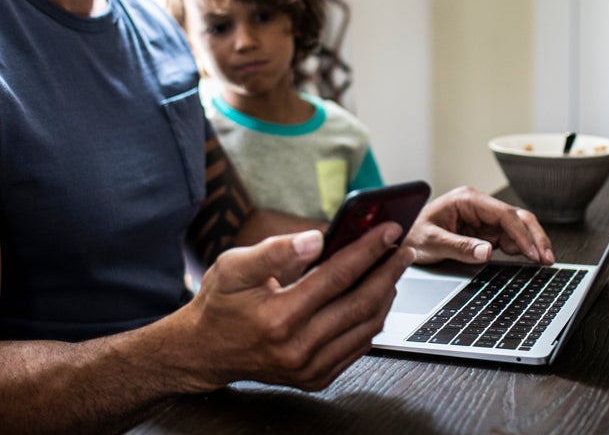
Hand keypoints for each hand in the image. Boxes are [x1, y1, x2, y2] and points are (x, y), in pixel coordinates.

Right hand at [173, 222, 413, 391]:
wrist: (205, 351)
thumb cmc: (220, 304)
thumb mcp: (233, 267)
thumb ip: (275, 250)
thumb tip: (316, 237)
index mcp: (278, 318)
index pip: (336, 277)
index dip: (367, 250)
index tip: (388, 231)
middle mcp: (297, 348)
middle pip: (360, 304)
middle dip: (388, 271)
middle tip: (403, 249)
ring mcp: (309, 368)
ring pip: (366, 328)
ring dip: (385, 295)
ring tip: (392, 269)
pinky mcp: (316, 378)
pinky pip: (358, 347)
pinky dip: (372, 319)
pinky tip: (376, 297)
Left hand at [405, 186, 554, 265]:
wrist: (399, 240)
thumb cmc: (411, 234)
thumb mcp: (431, 242)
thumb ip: (459, 247)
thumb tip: (486, 252)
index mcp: (467, 200)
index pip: (504, 214)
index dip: (522, 233)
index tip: (533, 252)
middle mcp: (477, 206)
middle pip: (516, 217)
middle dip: (534, 236)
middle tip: (546, 257)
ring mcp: (481, 219)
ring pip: (516, 227)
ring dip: (530, 243)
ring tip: (542, 261)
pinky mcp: (482, 231)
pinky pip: (507, 237)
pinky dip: (520, 248)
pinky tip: (528, 258)